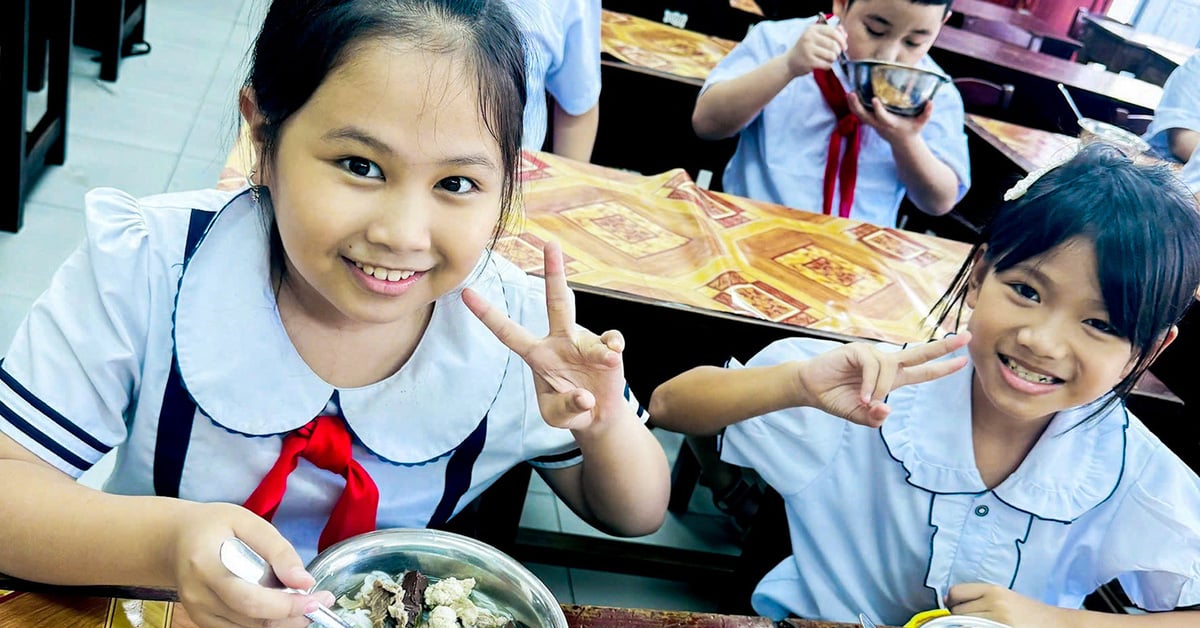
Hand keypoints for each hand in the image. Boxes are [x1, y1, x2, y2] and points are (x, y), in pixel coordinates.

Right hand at [168, 502, 333, 626]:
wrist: (177, 540)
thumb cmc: (214, 526)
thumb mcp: (249, 522)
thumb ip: (278, 551)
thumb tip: (304, 581)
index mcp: (206, 565)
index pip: (249, 599)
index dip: (286, 606)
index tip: (317, 598)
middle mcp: (198, 596)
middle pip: (252, 620)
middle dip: (292, 616)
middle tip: (319, 601)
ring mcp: (199, 613)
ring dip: (283, 620)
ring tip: (303, 600)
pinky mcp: (204, 621)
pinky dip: (267, 622)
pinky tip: (282, 606)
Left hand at [463, 241, 627, 432]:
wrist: (597, 415)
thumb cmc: (568, 409)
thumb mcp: (556, 417)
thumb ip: (566, 407)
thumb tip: (584, 395)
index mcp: (537, 354)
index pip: (507, 332)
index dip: (487, 314)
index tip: (466, 293)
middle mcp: (560, 340)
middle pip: (556, 301)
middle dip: (554, 272)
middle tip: (551, 243)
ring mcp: (583, 342)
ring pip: (589, 337)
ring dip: (598, 354)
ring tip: (606, 364)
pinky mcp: (607, 348)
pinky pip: (611, 341)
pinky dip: (612, 351)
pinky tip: (612, 360)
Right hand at [787, 21, 846, 75]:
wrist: (790, 62)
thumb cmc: (806, 48)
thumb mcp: (816, 37)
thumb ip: (831, 33)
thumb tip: (845, 35)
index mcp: (813, 29)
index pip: (833, 32)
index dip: (842, 40)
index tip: (844, 46)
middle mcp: (809, 37)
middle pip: (833, 44)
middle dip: (838, 51)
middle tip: (836, 54)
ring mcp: (808, 50)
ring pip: (831, 55)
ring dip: (833, 59)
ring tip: (829, 59)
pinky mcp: (809, 61)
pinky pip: (826, 64)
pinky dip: (828, 65)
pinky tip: (824, 64)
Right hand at [794, 333, 969, 426]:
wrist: (810, 390)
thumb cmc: (836, 399)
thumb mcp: (859, 417)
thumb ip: (875, 418)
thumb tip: (886, 409)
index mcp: (891, 378)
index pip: (922, 371)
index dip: (942, 368)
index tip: (964, 362)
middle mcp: (885, 363)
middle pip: (919, 353)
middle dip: (943, 346)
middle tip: (966, 338)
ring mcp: (872, 355)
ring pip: (890, 368)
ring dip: (880, 389)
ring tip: (866, 402)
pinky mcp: (857, 350)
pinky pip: (873, 366)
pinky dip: (870, 384)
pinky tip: (862, 395)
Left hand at [848, 93, 934, 143]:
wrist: (903, 144)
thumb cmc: (912, 131)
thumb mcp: (921, 123)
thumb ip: (926, 113)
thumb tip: (931, 101)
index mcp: (891, 124)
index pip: (882, 117)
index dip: (877, 109)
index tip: (874, 99)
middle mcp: (880, 125)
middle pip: (865, 117)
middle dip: (857, 106)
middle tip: (851, 93)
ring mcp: (874, 125)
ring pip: (860, 116)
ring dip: (853, 105)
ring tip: (849, 93)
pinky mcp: (871, 123)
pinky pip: (860, 115)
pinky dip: (854, 107)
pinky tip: (851, 96)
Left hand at [947, 583, 1067, 627]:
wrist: (1054, 623)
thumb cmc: (1027, 612)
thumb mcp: (1004, 596)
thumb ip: (979, 596)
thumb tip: (948, 600)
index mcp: (994, 590)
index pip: (956, 592)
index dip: (953, 601)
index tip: (956, 607)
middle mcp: (995, 603)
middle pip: (957, 611)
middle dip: (959, 616)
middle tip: (973, 619)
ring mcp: (998, 621)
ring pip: (963, 623)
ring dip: (966, 625)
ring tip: (981, 624)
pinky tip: (984, 627)